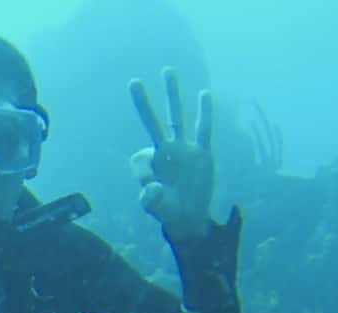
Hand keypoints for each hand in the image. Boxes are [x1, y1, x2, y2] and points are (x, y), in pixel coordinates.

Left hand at [129, 67, 214, 240]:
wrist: (189, 216)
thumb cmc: (168, 211)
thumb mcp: (157, 208)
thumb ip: (151, 199)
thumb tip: (152, 187)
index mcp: (150, 164)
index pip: (139, 158)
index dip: (143, 174)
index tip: (152, 189)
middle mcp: (165, 151)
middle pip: (153, 122)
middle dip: (143, 104)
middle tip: (133, 82)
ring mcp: (184, 149)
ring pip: (177, 117)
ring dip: (172, 95)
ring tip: (167, 70)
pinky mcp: (202, 153)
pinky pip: (203, 129)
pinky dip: (204, 112)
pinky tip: (204, 93)